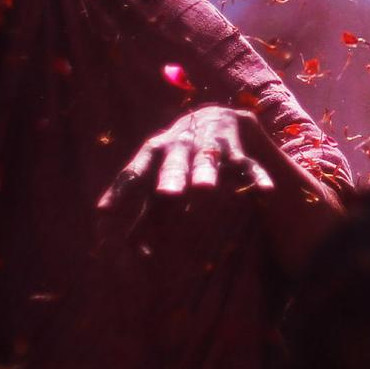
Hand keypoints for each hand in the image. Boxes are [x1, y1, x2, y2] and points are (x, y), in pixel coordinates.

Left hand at [96, 103, 286, 236]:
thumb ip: (139, 214)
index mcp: (153, 152)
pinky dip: (257, 178)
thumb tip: (112, 250)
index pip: (133, 173)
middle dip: (171, 177)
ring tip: (204, 189)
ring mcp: (210, 145)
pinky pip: (248, 165)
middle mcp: (180, 144)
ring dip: (206, 172)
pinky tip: (266, 193)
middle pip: (174, 162)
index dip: (120, 193)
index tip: (103, 214)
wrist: (217, 117)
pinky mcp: (238, 150)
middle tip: (166, 195)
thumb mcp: (157, 181)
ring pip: (209, 159)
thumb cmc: (177, 159)